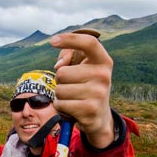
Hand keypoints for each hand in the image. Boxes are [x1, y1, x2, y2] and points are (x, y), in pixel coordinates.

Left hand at [51, 32, 114, 147]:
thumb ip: (68, 57)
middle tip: (72, 87)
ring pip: (59, 90)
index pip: (89, 43)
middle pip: (62, 72)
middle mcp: (103, 76)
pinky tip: (71, 109)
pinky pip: (60, 104)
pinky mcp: (89, 110)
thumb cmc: (85, 88)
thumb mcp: (81, 69)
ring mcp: (98, 93)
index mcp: (103, 62)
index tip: (53, 41)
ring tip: (73, 98)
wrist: (99, 118)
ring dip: (60, 96)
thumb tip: (59, 66)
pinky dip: (60, 107)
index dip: (70, 39)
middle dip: (60, 81)